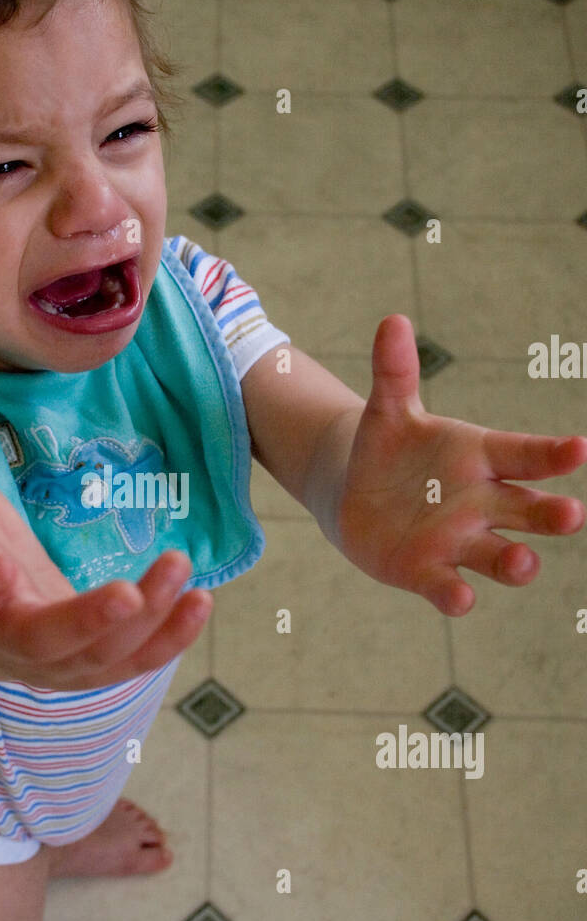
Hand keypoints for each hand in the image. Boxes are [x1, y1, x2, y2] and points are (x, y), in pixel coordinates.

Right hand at [0, 390, 211, 687]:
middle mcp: (13, 641)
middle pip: (47, 640)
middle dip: (88, 621)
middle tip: (126, 595)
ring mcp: (59, 664)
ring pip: (103, 655)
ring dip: (147, 619)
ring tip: (179, 566)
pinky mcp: (97, 669)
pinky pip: (137, 660)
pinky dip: (171, 637)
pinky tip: (200, 601)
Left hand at [335, 316, 586, 615]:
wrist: (356, 495)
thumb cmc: (389, 449)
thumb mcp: (389, 410)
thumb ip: (395, 373)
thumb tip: (391, 321)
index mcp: (482, 457)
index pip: (526, 454)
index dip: (553, 454)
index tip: (581, 449)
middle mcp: (483, 503)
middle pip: (528, 510)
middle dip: (551, 514)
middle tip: (573, 515)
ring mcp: (459, 541)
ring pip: (499, 554)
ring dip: (516, 561)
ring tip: (526, 563)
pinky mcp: (427, 572)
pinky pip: (446, 585)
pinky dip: (454, 594)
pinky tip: (461, 599)